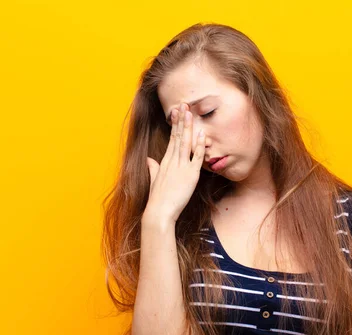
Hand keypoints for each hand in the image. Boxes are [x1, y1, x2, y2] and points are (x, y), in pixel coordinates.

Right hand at [144, 103, 205, 222]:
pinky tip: (202, 135)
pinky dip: (200, 146)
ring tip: (190, 112)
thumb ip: (153, 168)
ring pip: (185, 142)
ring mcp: (181, 167)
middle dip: (181, 120)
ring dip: (188, 127)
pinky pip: (196, 157)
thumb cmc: (157, 200)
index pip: (172, 139)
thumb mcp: (154, 181)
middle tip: (184, 104)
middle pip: (178, 136)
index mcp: (165, 162)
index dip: (175, 125)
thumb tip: (149, 160)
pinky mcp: (190, 175)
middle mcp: (172, 161)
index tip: (177, 112)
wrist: (159, 212)